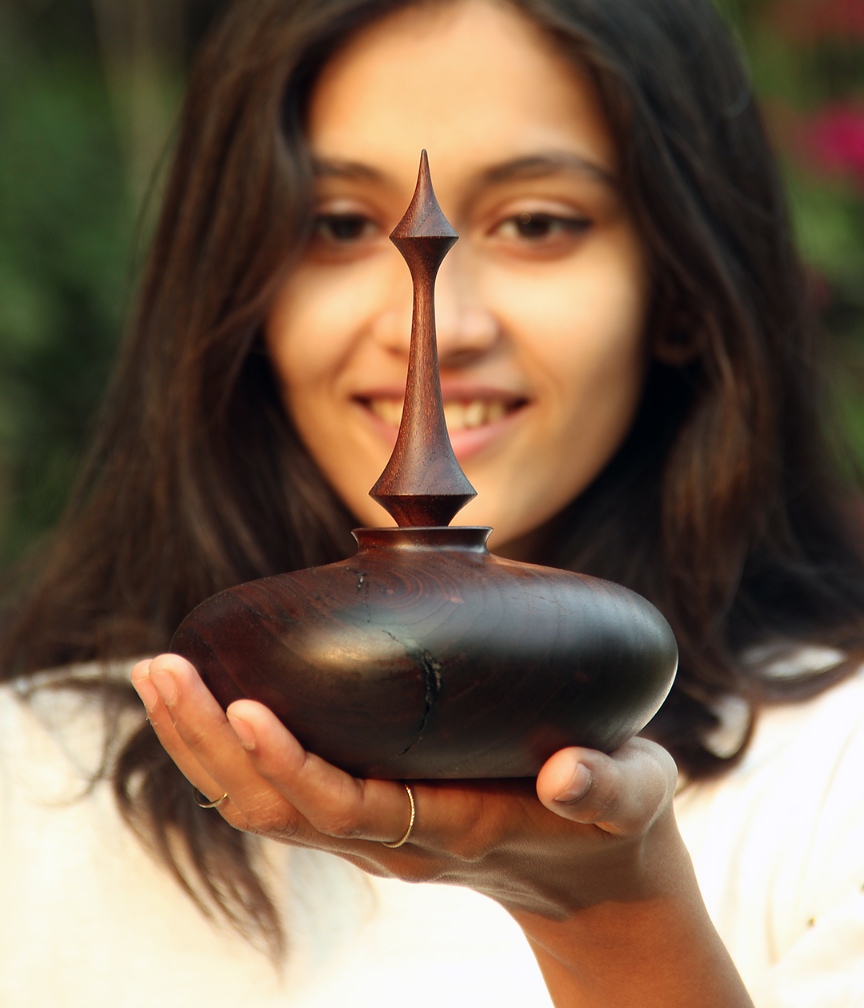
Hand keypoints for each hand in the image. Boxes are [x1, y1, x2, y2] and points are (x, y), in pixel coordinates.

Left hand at [131, 653, 752, 1005]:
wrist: (593, 878)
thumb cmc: (611, 824)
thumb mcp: (630, 797)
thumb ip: (609, 784)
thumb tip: (569, 772)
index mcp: (448, 829)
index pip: (346, 808)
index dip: (290, 763)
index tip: (245, 707)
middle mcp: (392, 839)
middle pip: (274, 806)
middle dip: (208, 741)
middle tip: (160, 667)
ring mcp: (371, 832)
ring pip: (260, 804)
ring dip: (200, 743)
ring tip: (158, 674)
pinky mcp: (366, 812)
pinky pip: (278, 793)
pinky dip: (228, 750)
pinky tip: (205, 698)